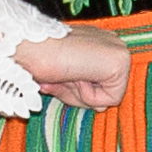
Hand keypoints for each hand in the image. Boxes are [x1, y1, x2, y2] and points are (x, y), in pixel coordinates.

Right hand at [18, 28, 149, 107]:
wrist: (31, 48)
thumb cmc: (39, 61)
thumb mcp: (64, 77)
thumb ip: (83, 89)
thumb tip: (102, 107)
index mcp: (98, 44)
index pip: (99, 83)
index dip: (76, 89)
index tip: (59, 78)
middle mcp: (112, 44)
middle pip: (106, 91)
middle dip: (80, 93)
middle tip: (63, 78)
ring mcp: (119, 50)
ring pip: (109, 97)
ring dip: (82, 94)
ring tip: (67, 75)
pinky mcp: (120, 61)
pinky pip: (110, 100)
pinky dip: (88, 96)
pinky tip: (76, 76)